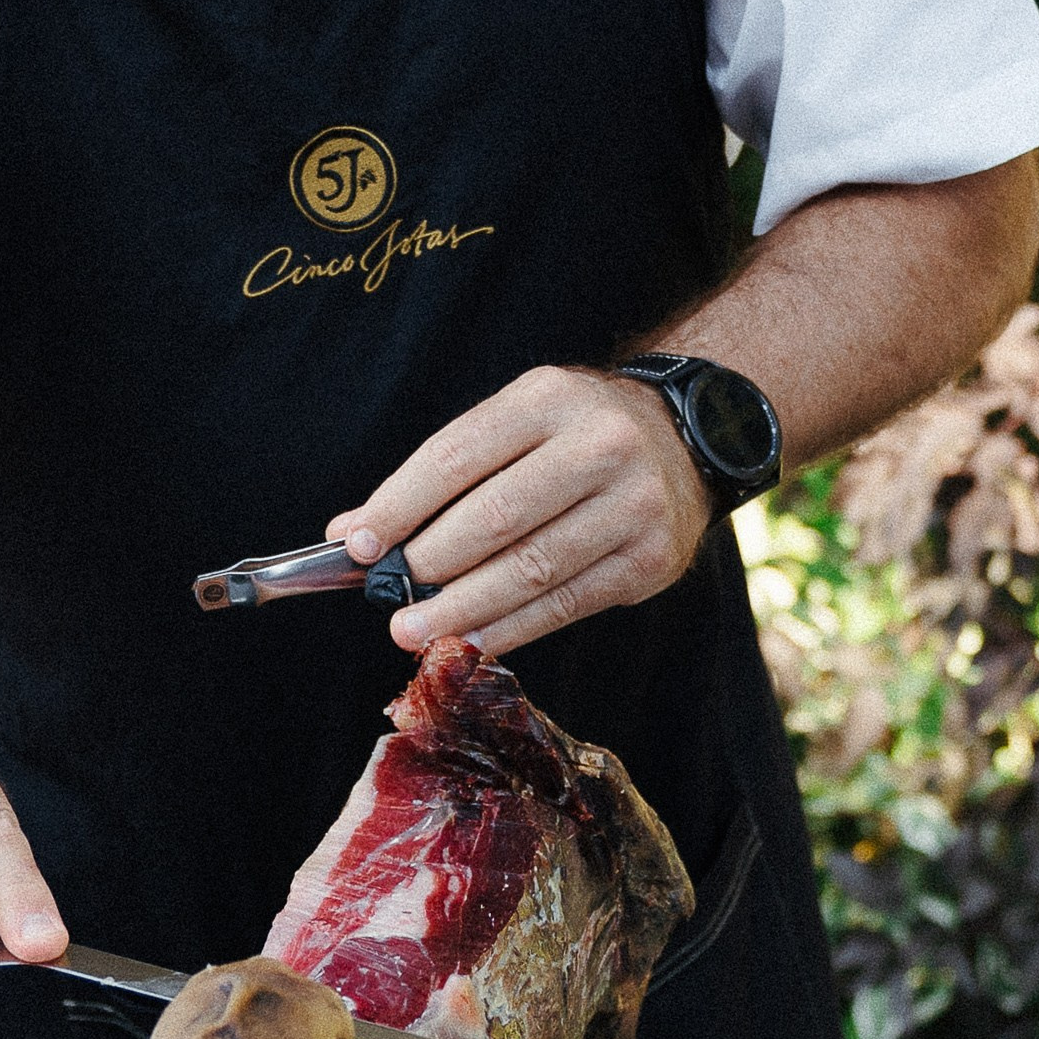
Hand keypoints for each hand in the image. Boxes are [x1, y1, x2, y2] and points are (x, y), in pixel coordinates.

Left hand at [328, 364, 711, 654]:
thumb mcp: (513, 423)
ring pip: (530, 568)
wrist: (684, 440)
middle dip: (430, 565)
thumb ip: (439, 474)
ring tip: (414, 631)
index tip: (359, 545)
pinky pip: (566, 603)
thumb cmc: (574, 435)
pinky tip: (472, 639)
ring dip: (463, 610)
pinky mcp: (650, 559)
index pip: (456, 456)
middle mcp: (598, 445)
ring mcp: (632, 503)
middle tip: (390, 600)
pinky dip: (511, 627)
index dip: (400, 505)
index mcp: (548, 399)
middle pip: (495, 517)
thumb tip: (354, 531)